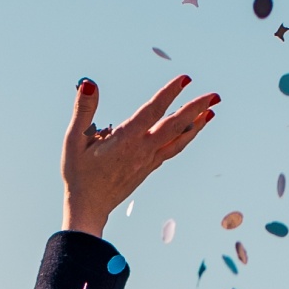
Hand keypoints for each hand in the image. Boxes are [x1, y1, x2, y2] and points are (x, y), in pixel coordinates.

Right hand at [60, 75, 218, 236]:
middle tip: (215, 95)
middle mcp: (142, 150)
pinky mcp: (148, 169)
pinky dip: (185, 138)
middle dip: (196, 108)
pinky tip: (190, 131)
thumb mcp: (73, 140)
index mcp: (126, 140)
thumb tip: (88, 83)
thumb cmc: (78, 174)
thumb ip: (83, 110)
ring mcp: (148, 161)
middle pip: (175, 126)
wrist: (87, 208)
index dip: (170, 94)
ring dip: (197, 125)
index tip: (185, 79)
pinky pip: (172, 150)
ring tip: (211, 111)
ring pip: (179, 140)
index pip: (152, 111)